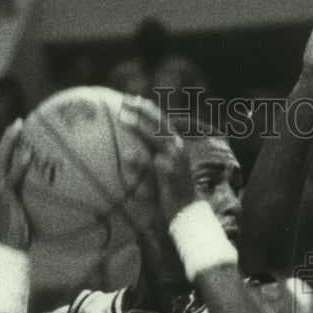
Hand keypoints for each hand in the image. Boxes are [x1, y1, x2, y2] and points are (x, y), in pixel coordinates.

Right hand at [0, 119, 30, 249]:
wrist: (9, 250)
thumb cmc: (23, 239)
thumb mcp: (34, 218)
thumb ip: (43, 206)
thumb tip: (67, 202)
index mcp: (2, 188)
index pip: (5, 162)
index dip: (11, 145)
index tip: (22, 131)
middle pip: (0, 153)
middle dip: (8, 136)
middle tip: (20, 121)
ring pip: (1, 159)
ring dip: (9, 141)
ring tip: (19, 126)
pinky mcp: (4, 196)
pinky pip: (12, 177)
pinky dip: (19, 164)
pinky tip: (29, 154)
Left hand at [119, 96, 195, 224]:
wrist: (188, 213)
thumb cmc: (172, 194)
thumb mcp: (162, 172)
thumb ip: (151, 158)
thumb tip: (128, 150)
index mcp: (177, 145)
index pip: (162, 121)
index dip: (147, 108)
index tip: (132, 99)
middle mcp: (178, 149)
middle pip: (159, 123)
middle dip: (142, 110)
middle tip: (124, 101)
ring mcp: (175, 161)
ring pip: (157, 137)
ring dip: (140, 125)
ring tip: (124, 118)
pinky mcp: (170, 175)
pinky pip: (153, 165)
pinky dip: (140, 160)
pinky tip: (127, 156)